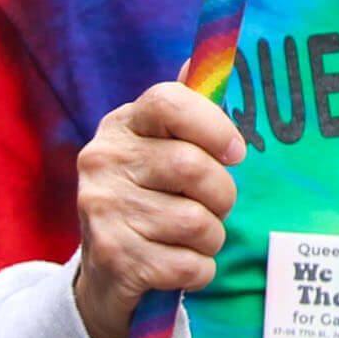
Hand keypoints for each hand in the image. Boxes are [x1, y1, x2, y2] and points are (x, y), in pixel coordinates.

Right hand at [73, 81, 243, 337]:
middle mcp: (102, 162)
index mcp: (121, 126)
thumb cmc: (150, 200)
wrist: (106, 277)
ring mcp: (102, 211)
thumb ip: (184, 112)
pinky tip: (180, 266)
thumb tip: (200, 59)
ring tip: (194, 238)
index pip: (169, 102)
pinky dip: (199, 270)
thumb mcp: (158, 151)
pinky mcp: (113, 260)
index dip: (214, 125)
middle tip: (217, 206)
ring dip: (212, 237)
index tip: (236, 152)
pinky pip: (188, 265)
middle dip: (223, 194)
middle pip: (193, 166)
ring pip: (196, 221)